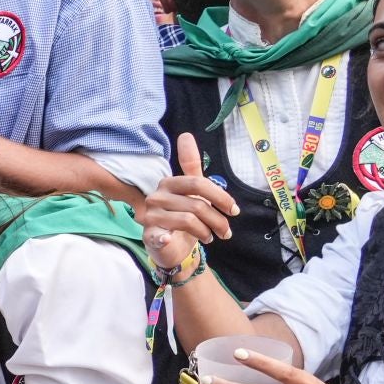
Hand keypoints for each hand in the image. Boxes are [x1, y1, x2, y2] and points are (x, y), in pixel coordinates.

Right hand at [136, 133, 238, 271]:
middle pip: (197, 204)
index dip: (220, 197)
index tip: (233, 210)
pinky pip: (162, 235)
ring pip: (189, 220)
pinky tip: (171, 241)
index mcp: (168, 183)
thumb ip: (191, 166)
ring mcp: (151, 215)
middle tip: (226, 231)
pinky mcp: (149, 235)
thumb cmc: (183, 218)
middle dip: (218, 220)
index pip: (198, 183)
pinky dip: (167, 239)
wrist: (170, 247)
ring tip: (210, 237)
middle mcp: (156, 196)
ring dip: (206, 232)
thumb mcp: (191, 192)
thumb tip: (186, 135)